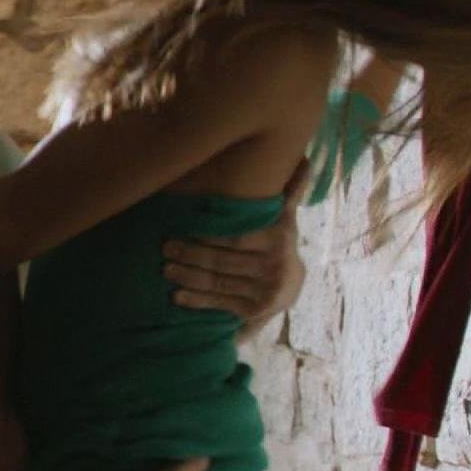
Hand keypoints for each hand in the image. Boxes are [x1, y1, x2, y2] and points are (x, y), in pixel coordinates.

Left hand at [163, 158, 312, 328]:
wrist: (291, 287)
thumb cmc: (278, 243)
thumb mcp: (286, 218)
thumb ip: (291, 192)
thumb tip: (305, 159)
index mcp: (279, 238)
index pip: (236, 237)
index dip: (208, 235)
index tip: (182, 228)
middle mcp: (274, 266)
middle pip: (224, 261)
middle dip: (191, 255)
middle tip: (165, 248)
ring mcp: (264, 291)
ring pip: (219, 283)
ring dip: (189, 277)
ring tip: (166, 269)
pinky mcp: (253, 311)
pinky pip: (220, 303)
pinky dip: (197, 301)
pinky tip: (177, 296)